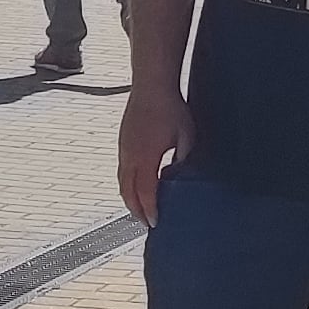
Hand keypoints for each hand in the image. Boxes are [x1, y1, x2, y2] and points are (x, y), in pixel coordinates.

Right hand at [117, 84, 190, 224]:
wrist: (151, 85)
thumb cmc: (170, 108)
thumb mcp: (186, 137)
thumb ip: (184, 160)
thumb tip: (181, 178)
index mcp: (146, 158)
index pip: (145, 192)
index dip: (150, 210)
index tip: (155, 222)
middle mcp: (130, 156)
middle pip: (128, 192)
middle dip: (136, 210)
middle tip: (146, 222)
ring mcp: (124, 148)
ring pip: (122, 181)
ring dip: (129, 198)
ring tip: (138, 209)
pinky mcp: (122, 141)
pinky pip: (122, 170)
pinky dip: (127, 184)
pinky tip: (135, 185)